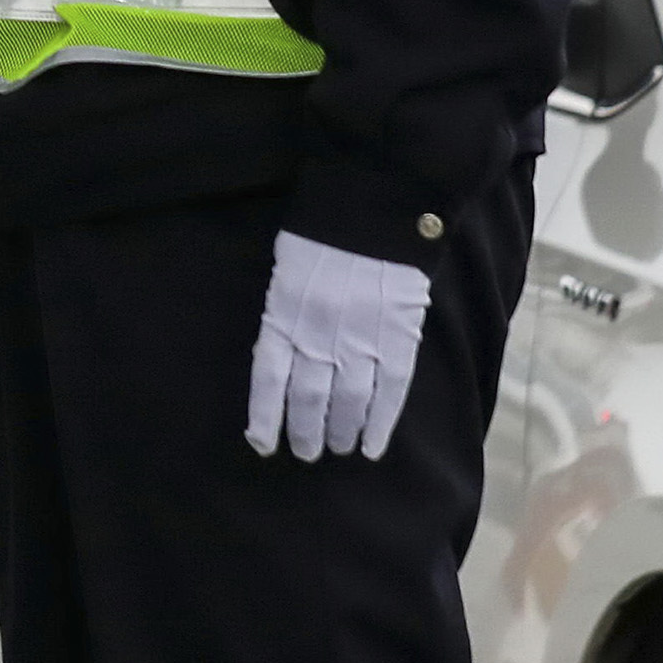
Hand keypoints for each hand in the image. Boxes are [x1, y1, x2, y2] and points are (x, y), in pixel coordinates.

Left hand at [243, 230, 429, 460]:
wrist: (373, 210)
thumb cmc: (320, 238)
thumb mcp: (286, 273)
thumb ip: (284, 317)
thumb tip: (282, 365)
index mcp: (284, 312)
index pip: (269, 376)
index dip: (266, 415)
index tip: (262, 445)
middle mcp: (320, 331)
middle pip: (310, 396)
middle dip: (307, 431)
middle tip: (307, 451)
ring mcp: (363, 337)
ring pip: (350, 400)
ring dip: (342, 431)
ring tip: (337, 448)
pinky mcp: (399, 337)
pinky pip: (391, 391)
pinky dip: (382, 422)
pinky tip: (373, 444)